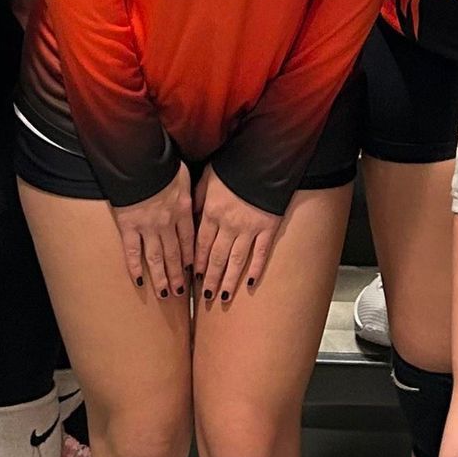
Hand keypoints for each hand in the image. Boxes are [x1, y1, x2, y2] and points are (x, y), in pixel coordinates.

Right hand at [111, 163, 194, 299]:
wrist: (139, 160)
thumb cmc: (162, 163)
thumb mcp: (185, 176)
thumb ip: (190, 192)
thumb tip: (196, 202)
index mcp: (182, 211)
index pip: (190, 240)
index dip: (191, 257)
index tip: (194, 271)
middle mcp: (167, 223)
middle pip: (174, 254)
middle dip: (178, 274)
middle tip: (181, 292)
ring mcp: (147, 227)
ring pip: (156, 258)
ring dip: (161, 278)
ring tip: (166, 294)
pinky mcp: (128, 226)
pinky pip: (132, 251)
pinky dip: (135, 267)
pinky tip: (139, 281)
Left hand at [191, 167, 281, 304]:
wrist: (263, 159)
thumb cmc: (233, 166)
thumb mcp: (208, 178)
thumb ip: (198, 199)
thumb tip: (189, 217)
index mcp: (212, 213)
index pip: (201, 244)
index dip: (197, 263)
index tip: (193, 278)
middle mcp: (229, 225)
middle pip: (217, 257)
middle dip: (210, 278)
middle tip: (205, 297)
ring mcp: (250, 228)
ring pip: (237, 260)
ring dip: (229, 280)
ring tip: (223, 297)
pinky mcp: (268, 228)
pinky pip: (260, 253)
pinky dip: (255, 269)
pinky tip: (249, 283)